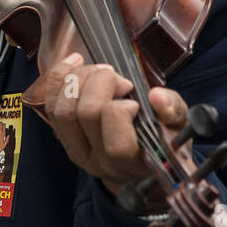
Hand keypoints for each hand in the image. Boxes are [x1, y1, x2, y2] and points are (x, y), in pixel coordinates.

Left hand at [41, 52, 187, 199]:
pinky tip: (75, 62)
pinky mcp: (63, 138)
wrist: (138, 165)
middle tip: (118, 79)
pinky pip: (49, 105)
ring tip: (100, 71)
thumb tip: (157, 96)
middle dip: (101, 83)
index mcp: (134, 164)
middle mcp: (101, 163)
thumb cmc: (161, 141)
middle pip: (86, 116)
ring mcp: (78, 151)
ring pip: (63, 110)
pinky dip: (59, 77)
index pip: (116, 144)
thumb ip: (173, 111)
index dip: (120, 112)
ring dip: (80, 79)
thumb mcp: (177, 128)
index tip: (133, 99)